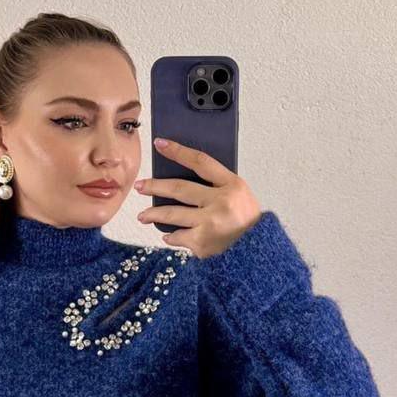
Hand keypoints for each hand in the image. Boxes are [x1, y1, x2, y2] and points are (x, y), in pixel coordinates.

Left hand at [134, 138, 261, 258]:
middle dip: (155, 186)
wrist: (256, 252)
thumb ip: (217, 186)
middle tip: (140, 186)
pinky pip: (178, 237)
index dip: (178, 151)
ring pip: (173, 215)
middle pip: (179, 188)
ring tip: (142, 216)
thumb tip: (186, 178)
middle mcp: (220, 202)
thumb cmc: (247, 223)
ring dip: (154, 215)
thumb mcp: (240, 195)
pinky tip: (168, 236)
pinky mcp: (202, 243)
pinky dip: (172, 237)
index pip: (200, 161)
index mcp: (231, 185)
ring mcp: (209, 224)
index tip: (160, 144)